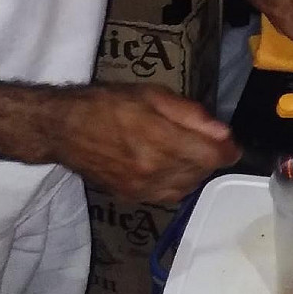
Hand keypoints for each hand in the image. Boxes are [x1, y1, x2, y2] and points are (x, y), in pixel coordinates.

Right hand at [52, 84, 240, 200]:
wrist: (64, 129)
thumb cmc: (107, 104)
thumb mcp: (151, 95)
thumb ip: (190, 114)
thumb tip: (223, 132)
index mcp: (158, 140)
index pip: (211, 156)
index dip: (227, 149)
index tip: (229, 142)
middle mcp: (153, 171)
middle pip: (202, 172)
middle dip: (210, 156)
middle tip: (203, 139)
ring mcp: (142, 189)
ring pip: (188, 187)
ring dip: (195, 171)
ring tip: (185, 150)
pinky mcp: (132, 198)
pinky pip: (169, 196)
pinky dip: (178, 182)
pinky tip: (169, 165)